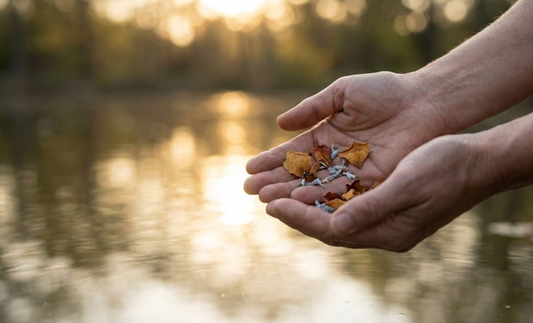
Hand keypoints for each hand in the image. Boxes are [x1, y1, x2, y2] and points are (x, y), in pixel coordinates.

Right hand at [244, 71, 447, 202]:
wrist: (425, 102)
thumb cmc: (385, 92)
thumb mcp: (343, 93)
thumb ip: (312, 108)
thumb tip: (280, 123)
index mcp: (326, 135)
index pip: (293, 153)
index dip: (272, 161)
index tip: (249, 169)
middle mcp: (336, 158)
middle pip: (300, 175)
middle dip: (275, 182)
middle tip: (250, 191)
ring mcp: (352, 173)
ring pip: (317, 188)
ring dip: (292, 195)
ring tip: (267, 202)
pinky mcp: (371, 184)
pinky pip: (343, 195)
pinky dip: (321, 201)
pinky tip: (300, 206)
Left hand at [265, 135, 490, 250]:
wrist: (476, 161)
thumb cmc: (446, 169)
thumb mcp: (408, 186)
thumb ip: (371, 208)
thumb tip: (334, 227)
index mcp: (388, 232)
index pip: (332, 230)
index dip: (299, 217)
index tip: (271, 205)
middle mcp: (382, 229)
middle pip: (327, 224)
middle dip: (295, 211)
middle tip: (263, 199)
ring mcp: (384, 217)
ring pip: (333, 212)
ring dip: (305, 201)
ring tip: (276, 191)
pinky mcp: (385, 201)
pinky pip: (346, 200)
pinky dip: (324, 193)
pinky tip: (308, 182)